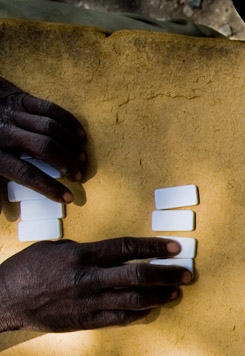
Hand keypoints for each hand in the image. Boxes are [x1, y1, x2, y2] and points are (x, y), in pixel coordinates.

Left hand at [0, 77, 86, 202]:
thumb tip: (3, 213)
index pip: (26, 174)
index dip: (49, 187)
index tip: (68, 197)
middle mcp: (5, 133)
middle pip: (45, 148)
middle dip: (66, 163)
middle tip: (78, 175)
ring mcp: (14, 114)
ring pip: (51, 129)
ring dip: (71, 145)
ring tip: (82, 159)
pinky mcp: (22, 98)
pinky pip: (51, 109)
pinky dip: (69, 123)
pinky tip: (80, 136)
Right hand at [0, 237, 190, 332]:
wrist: (5, 299)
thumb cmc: (29, 269)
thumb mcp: (56, 248)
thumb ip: (87, 250)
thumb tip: (114, 254)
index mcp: (82, 255)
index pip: (127, 248)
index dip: (154, 246)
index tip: (175, 246)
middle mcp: (89, 278)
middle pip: (138, 275)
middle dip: (167, 274)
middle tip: (187, 273)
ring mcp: (88, 302)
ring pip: (134, 299)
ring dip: (160, 296)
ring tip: (176, 292)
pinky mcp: (85, 321)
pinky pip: (119, 319)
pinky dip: (139, 314)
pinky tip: (152, 308)